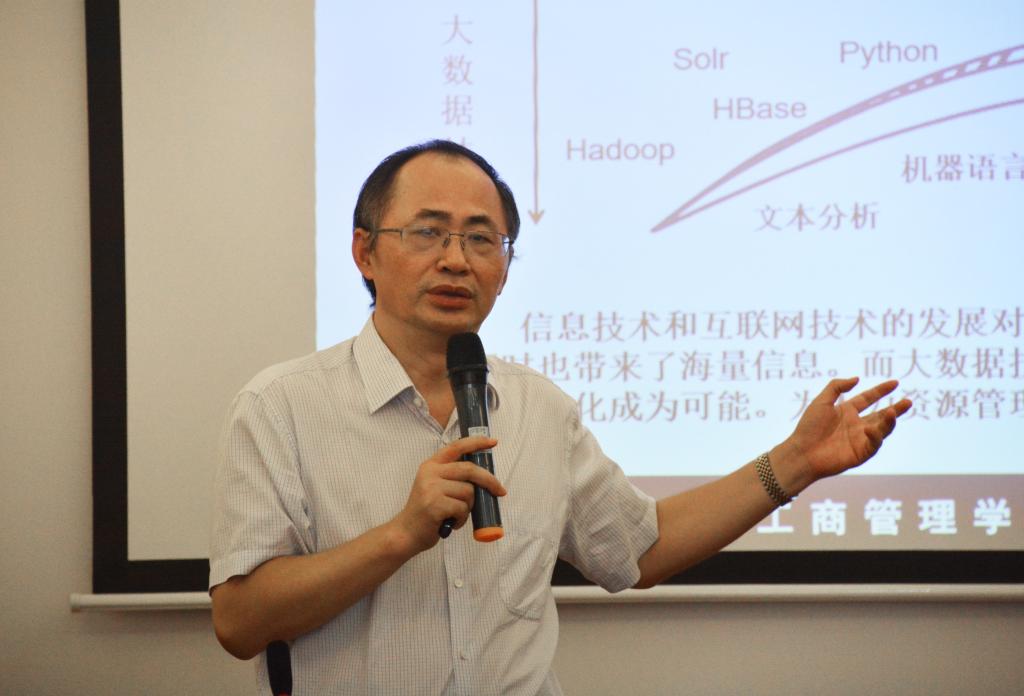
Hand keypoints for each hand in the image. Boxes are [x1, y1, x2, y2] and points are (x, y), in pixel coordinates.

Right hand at [393, 436, 506, 553]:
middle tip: (500, 491)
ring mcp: (431, 488)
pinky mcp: (435, 504)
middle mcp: (430, 472)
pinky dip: (462, 519)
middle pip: (469, 469)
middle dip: (489, 481)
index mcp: (431, 465)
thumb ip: (452, 477)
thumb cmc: (426, 512)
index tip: (493, 442)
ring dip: (468, 507)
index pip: (456, 447)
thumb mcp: (434, 486)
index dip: (476, 442)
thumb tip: (484, 476)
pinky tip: (451, 523)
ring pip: (468, 492)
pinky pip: (462, 508)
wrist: (406, 533)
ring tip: (456, 515)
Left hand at [773, 377, 911, 492]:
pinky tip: (870, 429)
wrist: (802, 452)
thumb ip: (836, 387)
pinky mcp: (861, 453)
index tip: (895, 382)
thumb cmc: (808, 427)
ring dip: (889, 421)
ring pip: (881, 429)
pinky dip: (875, 436)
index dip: (881, 391)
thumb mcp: (821, 401)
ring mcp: (860, 439)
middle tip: (909, 401)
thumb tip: (857, 378)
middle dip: (895, 409)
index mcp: (846, 411)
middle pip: (881, 415)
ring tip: (894, 412)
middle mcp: (856, 425)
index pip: (868, 398)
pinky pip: (874, 444)